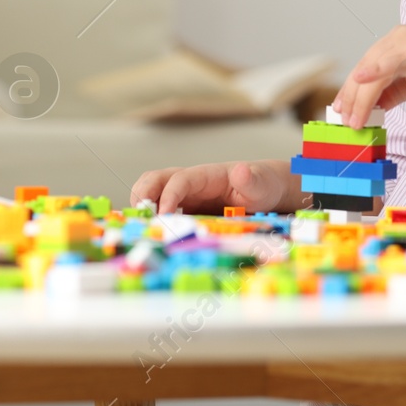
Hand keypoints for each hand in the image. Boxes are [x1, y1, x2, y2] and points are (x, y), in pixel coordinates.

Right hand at [130, 160, 291, 214]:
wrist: (264, 191)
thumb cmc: (261, 186)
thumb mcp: (260, 185)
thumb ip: (251, 180)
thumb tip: (241, 170)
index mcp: (205, 175)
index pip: (179, 180)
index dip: (168, 196)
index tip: (163, 216)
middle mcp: (189, 182)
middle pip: (155, 179)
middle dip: (143, 195)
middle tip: (141, 219)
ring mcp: (184, 195)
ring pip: (151, 191)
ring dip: (142, 206)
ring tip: (141, 228)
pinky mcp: (183, 208)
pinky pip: (159, 208)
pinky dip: (150, 218)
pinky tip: (151, 235)